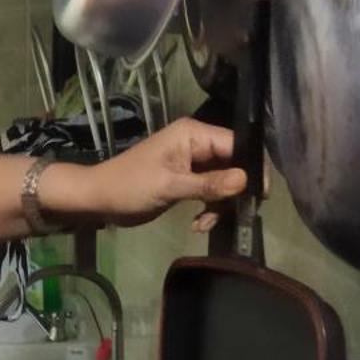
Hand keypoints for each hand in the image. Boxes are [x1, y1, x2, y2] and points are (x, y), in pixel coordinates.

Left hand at [77, 118, 246, 229]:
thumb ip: (208, 184)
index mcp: (193, 134)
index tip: (261, 194)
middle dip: (233, 191)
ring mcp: (192, 163)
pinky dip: (208, 209)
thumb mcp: (170, 186)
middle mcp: (196, 144)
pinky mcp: (187, 180)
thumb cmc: (130, 186)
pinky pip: (210, 192)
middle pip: (234, 164)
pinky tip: (197, 225)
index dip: (251, 167)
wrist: (98, 200)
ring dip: (219, 205)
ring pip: (224, 182)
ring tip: (204, 223)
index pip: (236, 144)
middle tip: (234, 214)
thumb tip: (246, 181)